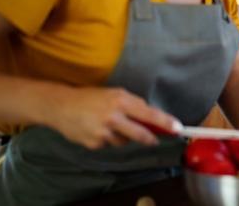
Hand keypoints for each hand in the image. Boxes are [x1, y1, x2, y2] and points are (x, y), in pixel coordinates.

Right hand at [48, 87, 177, 149]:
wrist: (60, 106)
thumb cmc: (91, 98)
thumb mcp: (115, 94)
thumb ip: (134, 105)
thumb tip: (153, 118)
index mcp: (120, 101)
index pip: (149, 114)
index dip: (165, 123)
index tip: (177, 128)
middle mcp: (112, 117)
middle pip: (140, 134)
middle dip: (151, 138)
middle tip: (155, 139)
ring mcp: (103, 132)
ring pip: (125, 141)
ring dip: (124, 136)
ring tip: (110, 124)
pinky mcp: (94, 143)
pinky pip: (110, 144)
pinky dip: (109, 139)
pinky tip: (98, 129)